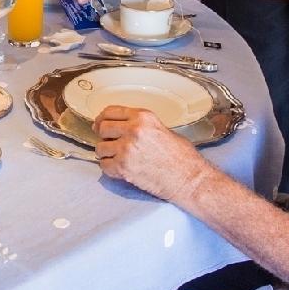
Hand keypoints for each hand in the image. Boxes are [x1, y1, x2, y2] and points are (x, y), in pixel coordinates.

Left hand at [93, 106, 215, 205]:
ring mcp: (126, 149)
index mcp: (143, 117)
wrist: (189, 179)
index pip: (111, 111)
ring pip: (100, 148)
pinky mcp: (123, 168)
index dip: (102, 118)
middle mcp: (133, 130)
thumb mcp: (163, 130)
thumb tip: (122, 127)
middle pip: (102, 128)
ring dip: (106, 154)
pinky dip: (109, 168)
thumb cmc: (182, 157)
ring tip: (118, 158)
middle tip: (108, 142)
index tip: (99, 123)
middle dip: (104, 136)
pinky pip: (104, 166)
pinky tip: (120, 169)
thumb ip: (141, 126)